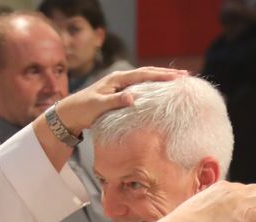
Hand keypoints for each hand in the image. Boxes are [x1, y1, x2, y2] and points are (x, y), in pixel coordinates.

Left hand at [55, 67, 186, 135]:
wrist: (70, 113)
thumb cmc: (83, 109)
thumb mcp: (98, 106)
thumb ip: (115, 101)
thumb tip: (133, 97)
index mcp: (117, 79)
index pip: (144, 74)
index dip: (162, 75)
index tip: (178, 77)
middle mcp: (120, 79)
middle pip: (148, 73)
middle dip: (167, 74)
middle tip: (186, 76)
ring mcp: (120, 86)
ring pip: (145, 79)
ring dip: (161, 79)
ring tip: (178, 81)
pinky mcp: (120, 94)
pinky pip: (140, 87)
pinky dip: (152, 87)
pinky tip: (161, 91)